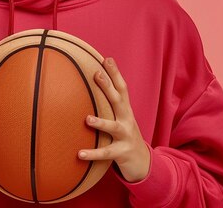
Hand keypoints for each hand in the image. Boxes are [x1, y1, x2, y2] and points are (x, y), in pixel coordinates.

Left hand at [78, 57, 150, 182]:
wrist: (143, 162)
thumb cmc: (126, 135)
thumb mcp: (121, 118)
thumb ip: (111, 103)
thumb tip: (95, 82)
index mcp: (126, 111)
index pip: (122, 88)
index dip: (115, 73)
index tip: (107, 59)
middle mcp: (127, 120)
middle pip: (118, 101)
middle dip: (108, 87)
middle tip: (97, 74)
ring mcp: (125, 136)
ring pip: (113, 127)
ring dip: (101, 123)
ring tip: (87, 119)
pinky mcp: (122, 153)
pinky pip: (106, 153)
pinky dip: (93, 153)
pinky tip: (79, 154)